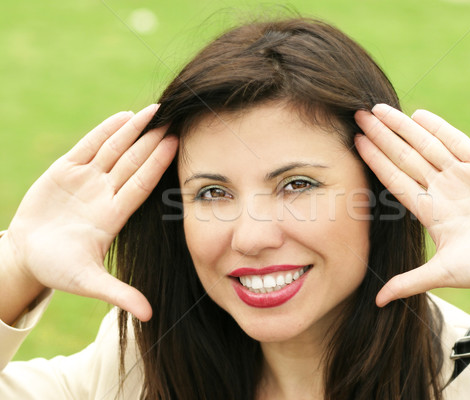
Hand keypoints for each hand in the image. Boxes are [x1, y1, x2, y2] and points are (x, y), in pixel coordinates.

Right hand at [2, 105, 177, 320]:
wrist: (28, 257)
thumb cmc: (58, 270)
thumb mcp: (87, 282)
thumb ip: (118, 294)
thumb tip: (149, 316)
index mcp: (113, 215)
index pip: (141, 184)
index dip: (158, 164)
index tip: (178, 145)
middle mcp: (105, 193)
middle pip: (133, 161)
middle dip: (153, 140)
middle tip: (176, 118)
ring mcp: (86, 180)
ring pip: (114, 149)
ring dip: (134, 130)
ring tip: (155, 111)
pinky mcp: (65, 171)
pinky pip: (88, 146)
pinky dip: (105, 131)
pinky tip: (124, 117)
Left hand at [354, 104, 469, 306]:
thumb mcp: (444, 274)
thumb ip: (410, 282)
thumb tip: (378, 302)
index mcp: (429, 210)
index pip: (394, 179)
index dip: (375, 160)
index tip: (356, 142)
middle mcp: (441, 189)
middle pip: (405, 156)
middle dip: (382, 136)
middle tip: (359, 115)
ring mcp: (461, 176)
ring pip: (426, 145)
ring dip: (403, 127)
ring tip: (380, 110)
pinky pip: (457, 142)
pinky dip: (439, 129)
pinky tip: (419, 116)